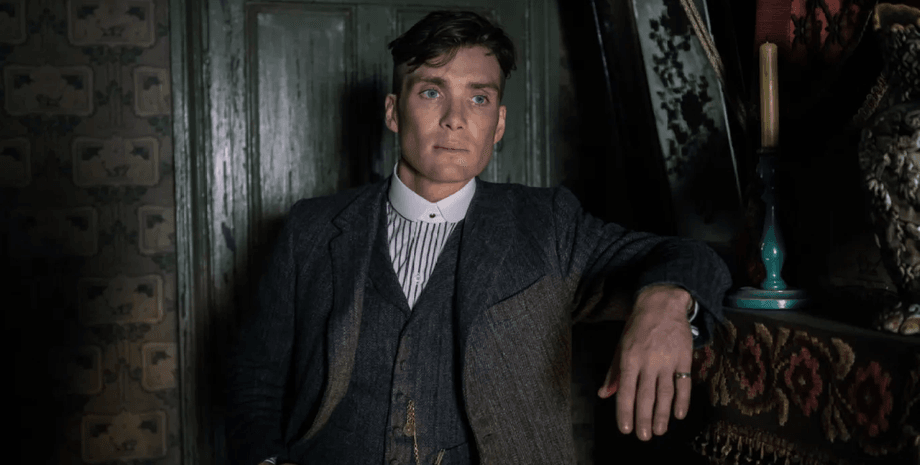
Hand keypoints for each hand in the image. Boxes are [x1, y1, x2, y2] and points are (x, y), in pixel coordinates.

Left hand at [597, 284, 693, 440]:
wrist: (662, 304)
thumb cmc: (637, 327)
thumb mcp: (621, 346)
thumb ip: (614, 372)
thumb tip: (604, 394)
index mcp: (629, 358)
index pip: (625, 391)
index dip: (625, 412)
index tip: (625, 429)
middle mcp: (647, 361)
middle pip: (645, 396)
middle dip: (644, 418)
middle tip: (644, 436)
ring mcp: (667, 360)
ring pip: (665, 393)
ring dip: (662, 414)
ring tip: (659, 431)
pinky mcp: (683, 358)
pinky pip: (684, 383)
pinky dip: (682, 400)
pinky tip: (678, 414)